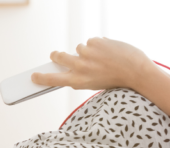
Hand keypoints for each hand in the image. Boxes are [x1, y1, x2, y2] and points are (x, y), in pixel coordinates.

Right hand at [31, 37, 152, 90]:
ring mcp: (86, 53)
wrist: (136, 71)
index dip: (41, 78)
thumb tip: (67, 67)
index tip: (33, 76)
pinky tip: (108, 51)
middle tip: (57, 56)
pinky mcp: (94, 42)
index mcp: (78, 81)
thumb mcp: (94, 84)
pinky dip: (98, 45)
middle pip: (59, 57)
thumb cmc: (116, 80)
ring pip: (79, 48)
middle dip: (57, 56)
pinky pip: (91, 42)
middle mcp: (80, 67)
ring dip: (86, 51)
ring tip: (101, 58)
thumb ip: (79, 76)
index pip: (53, 80)